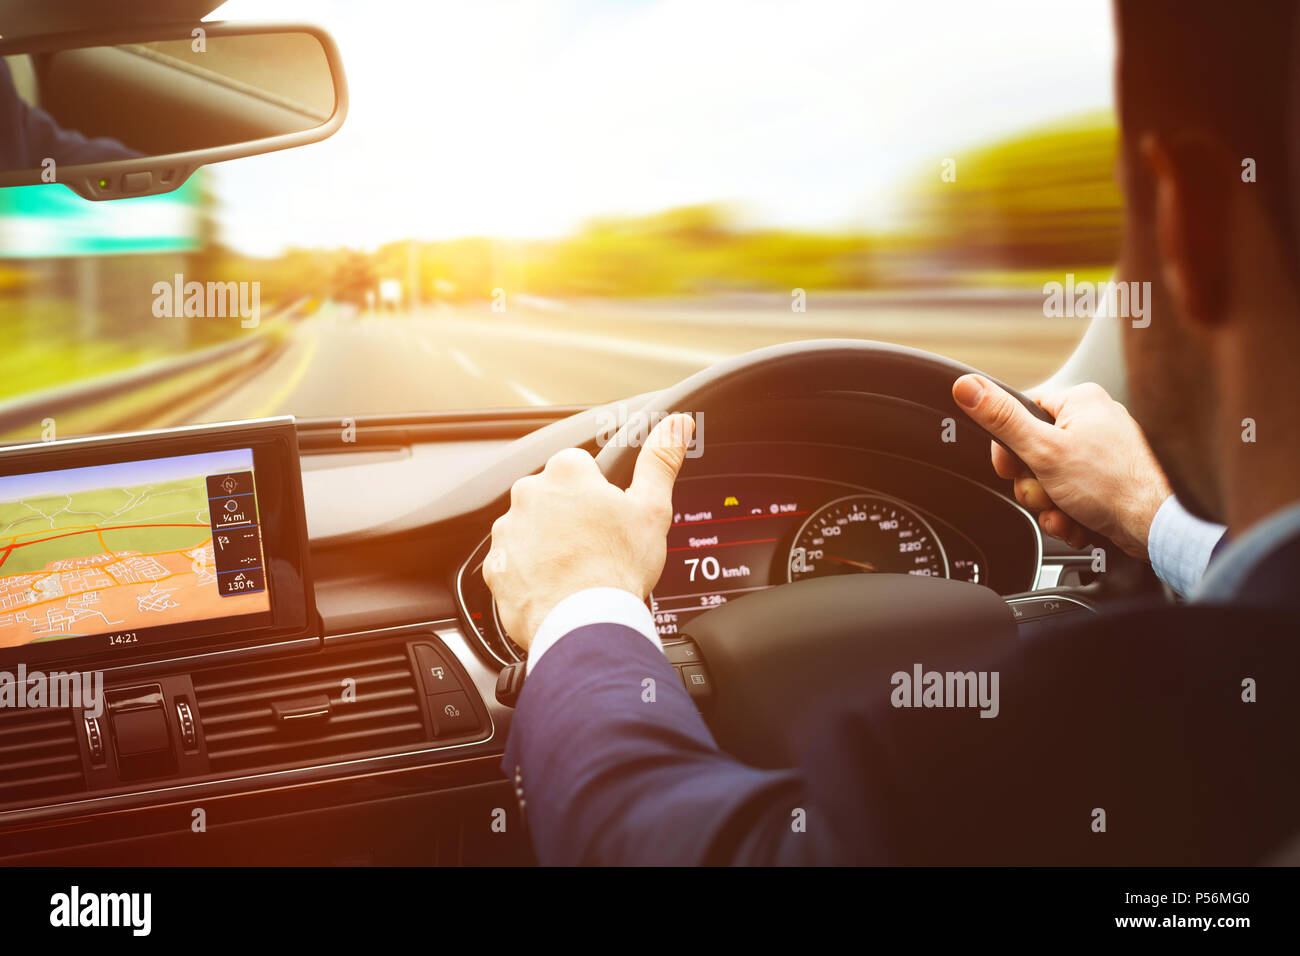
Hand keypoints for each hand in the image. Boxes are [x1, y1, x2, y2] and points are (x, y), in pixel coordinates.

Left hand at [483, 414, 693, 650]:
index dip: (599, 493)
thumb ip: (660, 460)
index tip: (609, 517)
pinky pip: (514, 562)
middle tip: (597, 546)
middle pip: (554, 497)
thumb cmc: (618, 568)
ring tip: (578, 571)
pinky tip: (556, 586)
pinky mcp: (496, 566)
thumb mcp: (652, 508)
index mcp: (566, 473)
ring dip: (550, 543)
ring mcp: (508, 531)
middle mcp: (529, 494)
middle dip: (572, 517)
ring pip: (532, 529)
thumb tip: (676, 424)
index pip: (580, 467)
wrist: (585, 623)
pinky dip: (531, 572)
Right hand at [951, 377, 1170, 558]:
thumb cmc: (1112, 486)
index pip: (1021, 414)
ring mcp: (1104, 452)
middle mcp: (1095, 420)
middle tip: (1046, 494)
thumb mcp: (1043, 450)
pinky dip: (1070, 513)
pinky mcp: (1110, 479)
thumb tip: (967, 387)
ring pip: (1052, 479)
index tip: (1013, 468)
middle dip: (1034, 485)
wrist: (1155, 528)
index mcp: (1080, 401)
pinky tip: (1079, 521)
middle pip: (1034, 452)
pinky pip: (1073, 494)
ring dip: (1050, 504)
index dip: (1010, 449)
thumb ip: (1001, 419)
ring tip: (1067, 512)